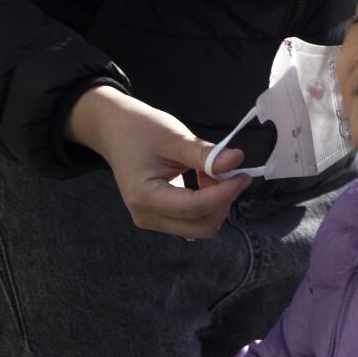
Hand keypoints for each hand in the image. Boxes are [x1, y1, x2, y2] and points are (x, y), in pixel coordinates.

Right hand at [66, 86, 252, 238]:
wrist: (114, 130)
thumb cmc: (139, 129)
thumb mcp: (174, 137)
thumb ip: (206, 154)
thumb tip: (237, 161)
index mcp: (145, 197)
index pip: (196, 208)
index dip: (224, 193)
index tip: (242, 176)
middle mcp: (146, 216)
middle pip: (201, 226)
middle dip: (220, 202)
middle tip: (224, 173)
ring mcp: (152, 220)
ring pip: (199, 226)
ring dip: (214, 203)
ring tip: (207, 173)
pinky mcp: (159, 218)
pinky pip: (193, 221)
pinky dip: (206, 205)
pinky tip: (200, 182)